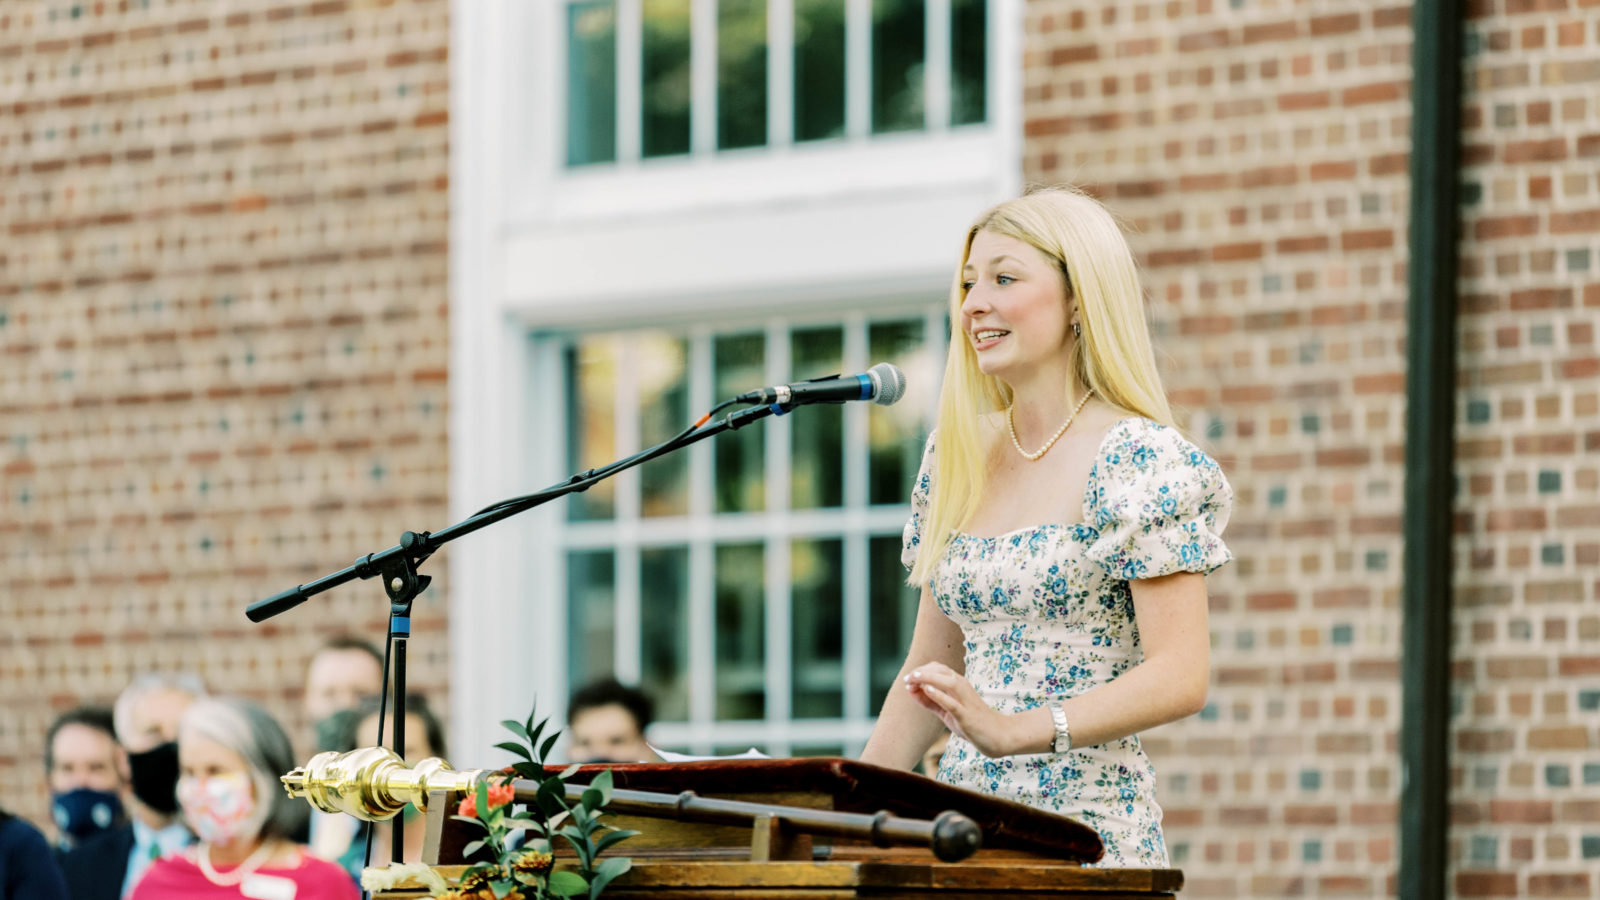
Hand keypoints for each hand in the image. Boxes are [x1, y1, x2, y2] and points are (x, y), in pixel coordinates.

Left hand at [903, 662, 1022, 757]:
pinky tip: (927, 690)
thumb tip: (913, 691)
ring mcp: (966, 700)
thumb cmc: (972, 722)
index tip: (908, 680)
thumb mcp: (948, 711)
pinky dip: (939, 694)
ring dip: (928, 678)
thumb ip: (931, 702)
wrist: (997, 736)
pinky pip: (952, 702)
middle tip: (907, 679)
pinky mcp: (967, 715)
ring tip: (913, 679)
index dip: (921, 671)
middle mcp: (963, 688)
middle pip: (941, 670)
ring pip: (947, 682)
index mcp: (959, 685)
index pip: (938, 668)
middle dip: (921, 672)